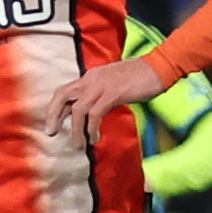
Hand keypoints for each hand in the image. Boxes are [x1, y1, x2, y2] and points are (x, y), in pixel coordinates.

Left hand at [45, 56, 164, 137]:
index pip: (64, 91)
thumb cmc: (140, 78)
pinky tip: (95, 138)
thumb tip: (88, 112)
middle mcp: (91, 79)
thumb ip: (98, 95)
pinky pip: (95, 114)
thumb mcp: (112, 84)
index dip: (55, 109)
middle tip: (52, 133)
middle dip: (53, 115)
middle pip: (62, 95)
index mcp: (90, 76)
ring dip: (76, 130)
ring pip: (78, 110)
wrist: (159, 67)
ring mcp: (101, 86)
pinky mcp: (113, 94)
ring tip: (78, 145)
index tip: (52, 124)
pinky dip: (92, 129)